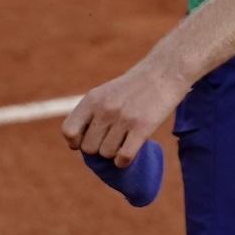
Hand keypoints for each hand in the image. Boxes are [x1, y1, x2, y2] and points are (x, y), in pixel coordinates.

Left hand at [64, 54, 187, 162]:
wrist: (164, 72)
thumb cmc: (135, 86)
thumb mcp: (107, 92)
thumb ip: (93, 113)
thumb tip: (80, 143)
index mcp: (93, 99)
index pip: (69, 131)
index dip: (75, 142)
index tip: (85, 142)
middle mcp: (105, 109)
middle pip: (89, 148)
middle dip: (98, 149)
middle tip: (111, 141)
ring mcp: (123, 118)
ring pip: (107, 154)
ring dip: (114, 153)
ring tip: (124, 141)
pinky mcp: (142, 127)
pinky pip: (124, 157)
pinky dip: (124, 161)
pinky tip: (128, 154)